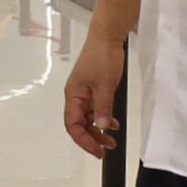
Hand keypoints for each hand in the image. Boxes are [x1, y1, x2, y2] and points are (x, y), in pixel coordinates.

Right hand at [62, 29, 126, 155]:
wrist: (107, 36)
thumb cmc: (102, 57)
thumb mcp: (105, 85)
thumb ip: (103, 108)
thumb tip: (101, 128)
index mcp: (73, 96)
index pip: (72, 125)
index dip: (83, 140)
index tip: (97, 150)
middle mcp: (76, 97)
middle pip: (79, 125)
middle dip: (91, 138)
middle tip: (106, 149)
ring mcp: (85, 93)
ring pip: (88, 119)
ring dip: (98, 130)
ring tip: (112, 141)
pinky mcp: (94, 89)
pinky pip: (96, 110)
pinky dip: (104, 118)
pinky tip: (113, 124)